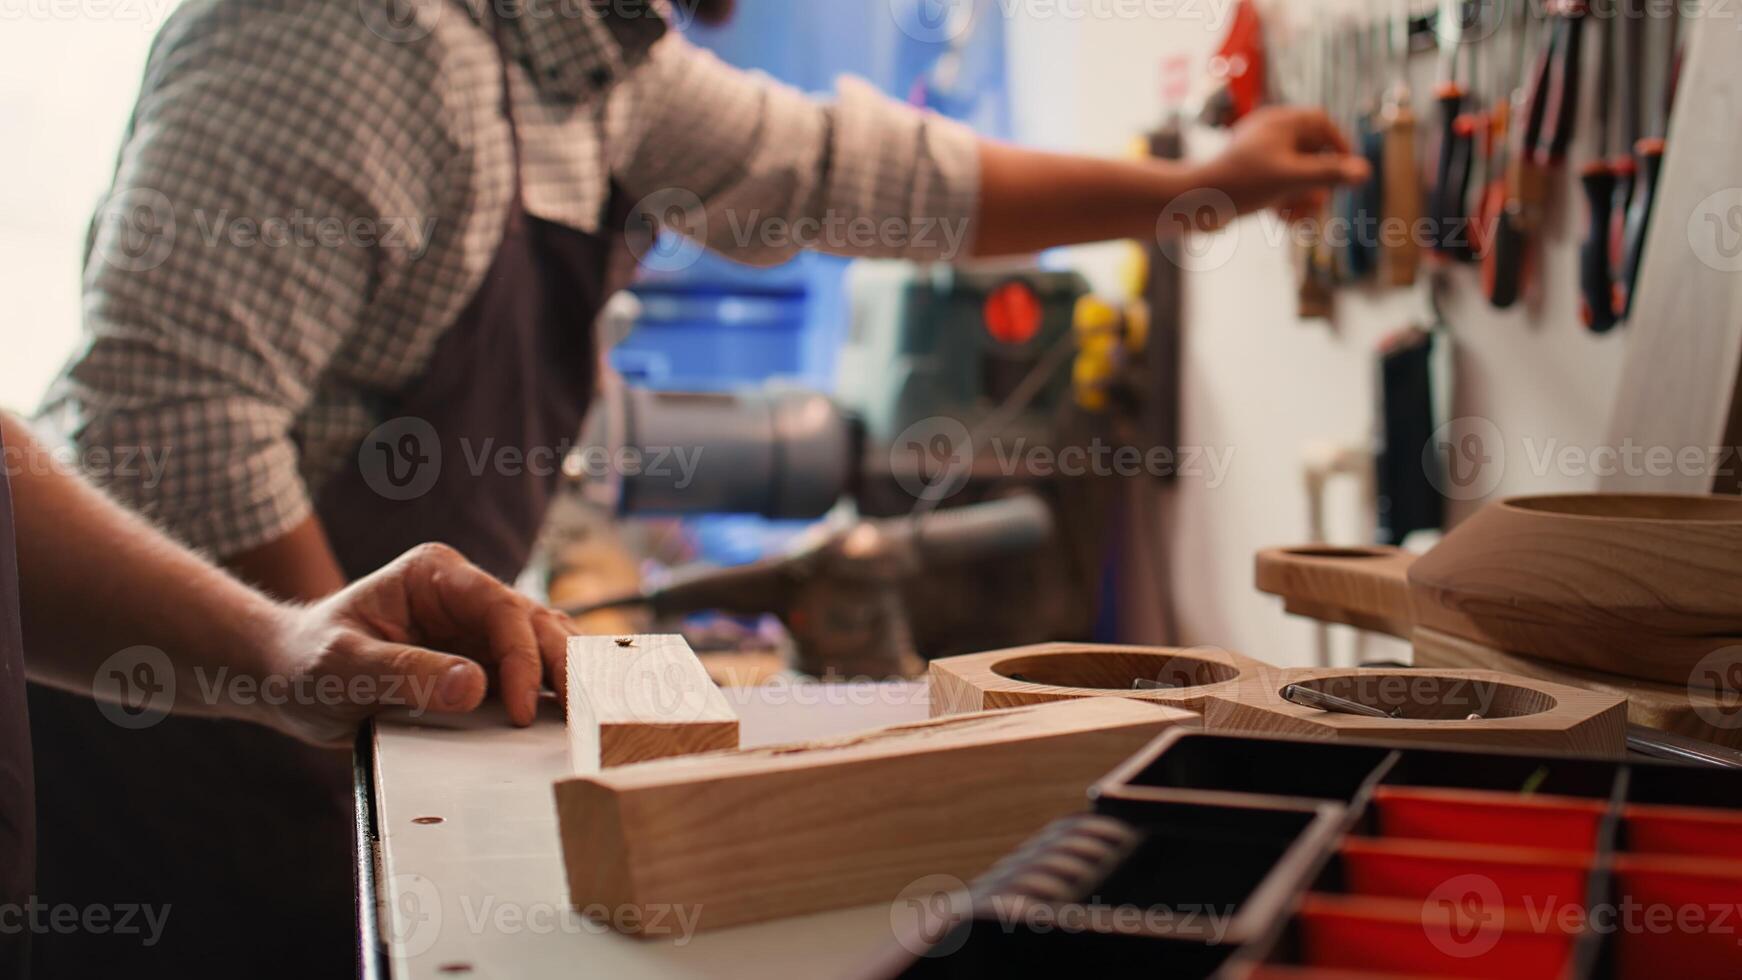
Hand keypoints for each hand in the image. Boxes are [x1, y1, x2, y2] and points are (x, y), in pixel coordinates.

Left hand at [260, 543, 578, 743]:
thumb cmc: (305, 665)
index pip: (502, 608)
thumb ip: (404, 673)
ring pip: (547, 642)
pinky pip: (534, 672)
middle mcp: (466, 594)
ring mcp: (478, 628)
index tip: (521, 711)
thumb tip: (474, 685)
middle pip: (537, 622)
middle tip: (583, 716)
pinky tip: (574, 719)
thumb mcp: (342, 670)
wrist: (286, 681)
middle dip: (564, 666)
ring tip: (588, 720)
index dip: (522, 658)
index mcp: (436, 575)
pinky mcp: (484, 662)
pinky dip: (556, 693)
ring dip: (569, 678)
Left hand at [1197, 106, 1371, 221]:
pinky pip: (1279, 184)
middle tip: (1314, 203)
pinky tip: (1278, 219)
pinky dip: (1283, 201)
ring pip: (1297, 173)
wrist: (1191, 204)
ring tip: (1291, 217)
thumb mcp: (1290, 180)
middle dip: (1316, 182)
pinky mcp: (1250, 176)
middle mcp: (1269, 133)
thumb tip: (1364, 172)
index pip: (1322, 122)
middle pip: (1313, 152)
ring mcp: (1259, 155)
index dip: (1339, 145)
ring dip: (1300, 197)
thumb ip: (1328, 174)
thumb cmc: (1240, 185)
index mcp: (1279, 121)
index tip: (1347, 171)